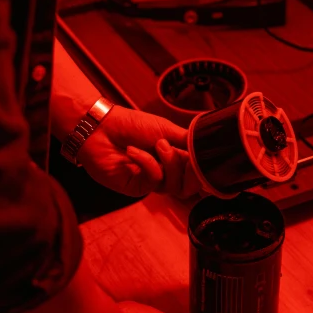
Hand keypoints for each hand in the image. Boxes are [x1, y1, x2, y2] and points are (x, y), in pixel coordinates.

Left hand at [79, 107, 201, 198]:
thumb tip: (211, 148)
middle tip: (177, 149)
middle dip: (188, 168)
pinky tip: (134, 151)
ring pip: (174, 186)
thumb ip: (189, 142)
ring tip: (157, 144)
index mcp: (174, 158)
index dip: (202, 170)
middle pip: (189, 186)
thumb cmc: (130, 124)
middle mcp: (165, 172)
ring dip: (168, 162)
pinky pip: (153, 182)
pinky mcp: (136, 188)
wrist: (102, 126)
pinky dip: (147, 163)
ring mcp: (150, 182)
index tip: (205, 159)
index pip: (197, 173)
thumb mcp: (166, 129)